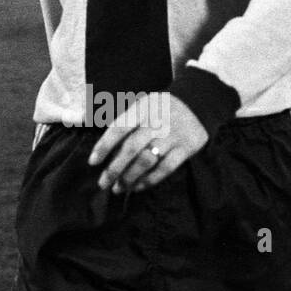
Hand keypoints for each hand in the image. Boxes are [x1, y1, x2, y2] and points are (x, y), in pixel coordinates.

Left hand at [88, 93, 207, 193]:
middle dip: (114, 169)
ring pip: (147, 161)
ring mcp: (172, 136)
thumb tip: (98, 141)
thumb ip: (124, 121)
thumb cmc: (161, 107)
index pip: (119, 129)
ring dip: (130, 177)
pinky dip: (149, 180)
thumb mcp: (142, 105)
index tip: (93, 162)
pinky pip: (165, 168)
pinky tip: (137, 186)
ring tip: (118, 188)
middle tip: (103, 183)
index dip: (104, 146)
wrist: (198, 102)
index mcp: (143, 109)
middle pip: (131, 148)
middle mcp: (157, 122)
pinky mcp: (186, 148)